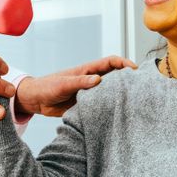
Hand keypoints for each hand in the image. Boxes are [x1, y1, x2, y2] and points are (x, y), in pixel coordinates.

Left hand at [15, 56, 136, 116]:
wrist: (35, 101)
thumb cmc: (47, 86)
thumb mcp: (63, 84)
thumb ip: (80, 82)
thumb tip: (99, 80)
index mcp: (87, 71)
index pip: (110, 62)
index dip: (124, 63)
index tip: (135, 70)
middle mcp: (92, 80)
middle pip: (114, 76)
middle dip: (127, 78)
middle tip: (141, 86)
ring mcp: (90, 93)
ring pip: (110, 91)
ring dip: (120, 94)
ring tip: (134, 101)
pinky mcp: (87, 105)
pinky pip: (102, 105)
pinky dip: (110, 107)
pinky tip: (117, 114)